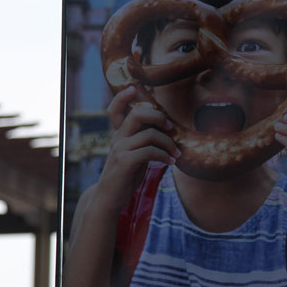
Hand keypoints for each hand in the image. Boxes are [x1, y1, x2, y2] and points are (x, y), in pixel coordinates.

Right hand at [92, 86, 179, 215]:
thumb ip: (143, 142)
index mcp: (119, 135)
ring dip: (169, 143)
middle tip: (171, 128)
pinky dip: (165, 156)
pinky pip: (150, 151)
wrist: (110, 198)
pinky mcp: (125, 162)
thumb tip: (167, 131)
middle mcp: (118, 138)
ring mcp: (120, 149)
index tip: (133, 88)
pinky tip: (171, 162)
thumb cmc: (126, 176)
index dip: (122, 97)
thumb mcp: (134, 155)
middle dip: (159, 117)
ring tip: (177, 154)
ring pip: (150, 134)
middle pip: (137, 114)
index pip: (114, 110)